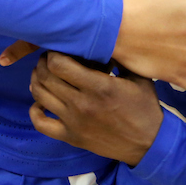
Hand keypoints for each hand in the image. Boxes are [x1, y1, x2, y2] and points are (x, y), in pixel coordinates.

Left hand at [28, 52, 161, 166]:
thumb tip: (100, 40)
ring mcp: (73, 122)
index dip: (54, 53)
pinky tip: (41, 102)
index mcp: (99, 87)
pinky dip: (35, 110)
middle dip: (43, 63)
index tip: (59, 50)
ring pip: (39, 95)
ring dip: (37, 80)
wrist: (149, 144)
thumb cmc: (145, 108)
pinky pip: (41, 123)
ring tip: (44, 74)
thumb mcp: (138, 77)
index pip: (59, 64)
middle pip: (46, 76)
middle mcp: (82, 104)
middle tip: (50, 59)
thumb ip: (118, 58)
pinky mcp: (71, 137)